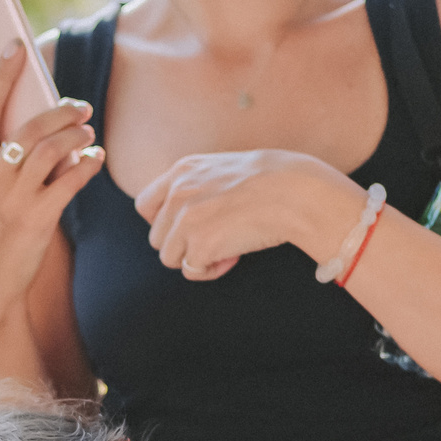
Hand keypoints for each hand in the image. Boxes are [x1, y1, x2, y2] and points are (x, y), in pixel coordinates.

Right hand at [0, 43, 104, 327]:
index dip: (1, 73)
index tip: (17, 47)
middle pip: (28, 127)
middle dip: (60, 109)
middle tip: (79, 105)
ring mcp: (12, 200)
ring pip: (53, 150)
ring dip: (77, 136)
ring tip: (87, 132)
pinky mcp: (38, 219)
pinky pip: (70, 181)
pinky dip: (87, 165)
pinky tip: (95, 159)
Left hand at [131, 152, 360, 281]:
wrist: (295, 193)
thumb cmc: (271, 182)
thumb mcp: (223, 170)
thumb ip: (197, 186)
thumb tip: (186, 218)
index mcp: (182, 171)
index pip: (145, 205)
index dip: (162, 223)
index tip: (186, 229)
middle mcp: (177, 193)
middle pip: (158, 237)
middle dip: (183, 244)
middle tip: (217, 239)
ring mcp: (186, 220)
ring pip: (170, 257)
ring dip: (197, 258)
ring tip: (227, 247)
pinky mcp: (200, 245)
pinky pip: (192, 271)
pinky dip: (212, 270)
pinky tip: (234, 256)